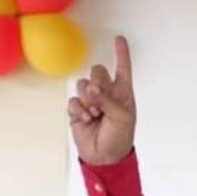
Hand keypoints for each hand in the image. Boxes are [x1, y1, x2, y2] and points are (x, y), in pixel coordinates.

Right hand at [68, 35, 135, 165]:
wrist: (105, 156)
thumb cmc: (119, 136)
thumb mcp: (121, 117)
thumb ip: (107, 99)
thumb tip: (91, 87)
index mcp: (122, 92)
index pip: (122, 68)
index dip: (121, 53)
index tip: (119, 38)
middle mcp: (106, 92)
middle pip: (97, 71)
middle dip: (97, 83)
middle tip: (100, 101)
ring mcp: (91, 100)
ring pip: (82, 84)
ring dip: (88, 100)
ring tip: (95, 115)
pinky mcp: (77, 110)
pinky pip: (73, 101)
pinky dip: (79, 110)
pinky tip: (86, 120)